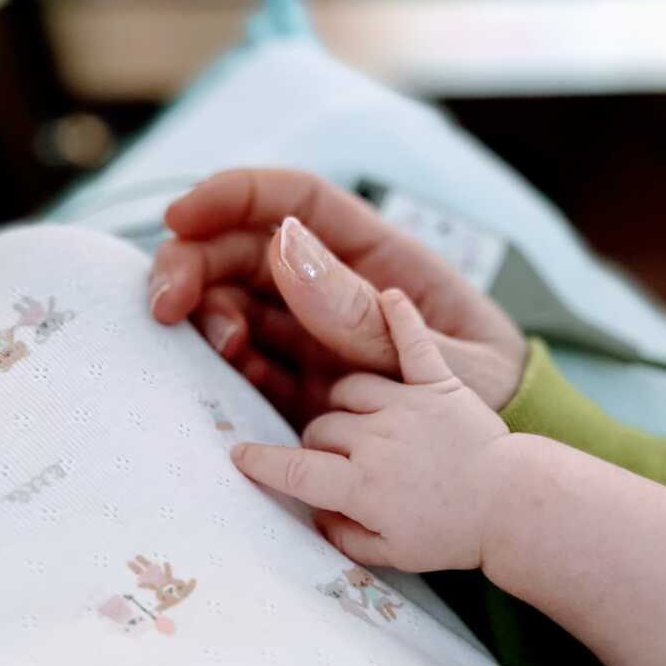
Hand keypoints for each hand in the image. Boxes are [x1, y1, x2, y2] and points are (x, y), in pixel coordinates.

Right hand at [151, 169, 526, 425]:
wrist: (499, 470)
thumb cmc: (491, 394)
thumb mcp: (442, 357)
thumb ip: (366, 314)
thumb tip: (287, 249)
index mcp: (378, 256)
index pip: (296, 201)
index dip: (234, 195)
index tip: (182, 214)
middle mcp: (336, 287)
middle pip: (246, 250)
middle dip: (195, 262)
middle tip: (166, 302)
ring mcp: (314, 335)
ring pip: (236, 303)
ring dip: (207, 315)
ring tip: (222, 346)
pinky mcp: (301, 384)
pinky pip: (249, 364)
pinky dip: (228, 366)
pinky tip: (232, 375)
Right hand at [231, 289, 508, 572]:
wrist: (515, 508)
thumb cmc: (453, 535)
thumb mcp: (389, 553)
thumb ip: (341, 532)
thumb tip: (312, 512)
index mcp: (361, 485)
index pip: (293, 469)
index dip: (261, 462)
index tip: (239, 455)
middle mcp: (376, 439)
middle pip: (319, 427)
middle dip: (318, 442)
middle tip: (334, 456)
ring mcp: (407, 406)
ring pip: (348, 389)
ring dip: (347, 403)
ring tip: (362, 421)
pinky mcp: (439, 383)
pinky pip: (413, 342)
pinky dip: (401, 316)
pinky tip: (388, 294)